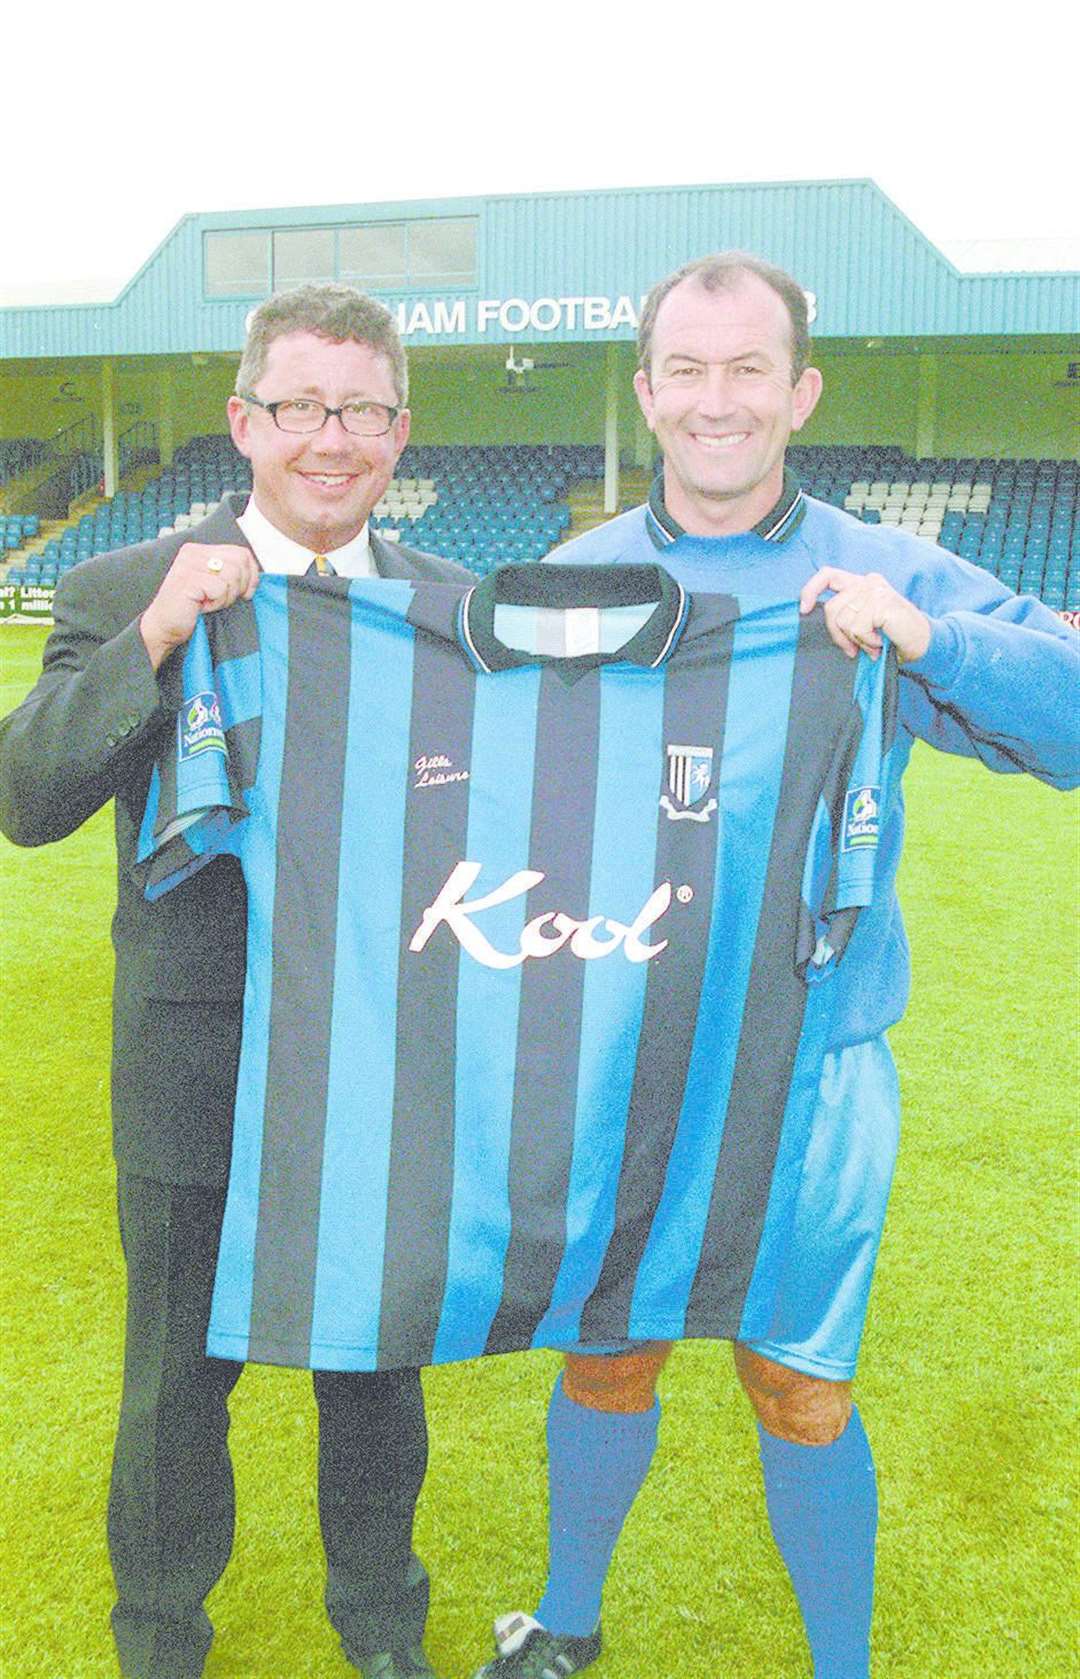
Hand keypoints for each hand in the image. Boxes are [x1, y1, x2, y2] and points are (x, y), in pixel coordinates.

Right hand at [140, 543, 258, 670]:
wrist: (163, 627)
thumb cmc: (190, 609)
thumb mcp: (214, 584)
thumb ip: (229, 572)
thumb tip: (255, 573)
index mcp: (200, 550)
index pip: (241, 552)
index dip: (251, 574)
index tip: (245, 592)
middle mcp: (193, 553)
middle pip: (240, 562)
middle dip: (239, 586)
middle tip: (222, 599)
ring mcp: (188, 564)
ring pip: (232, 575)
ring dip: (225, 597)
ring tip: (209, 602)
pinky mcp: (187, 579)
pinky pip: (220, 589)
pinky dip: (216, 603)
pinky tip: (202, 606)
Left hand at [799, 567, 930, 662]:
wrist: (924, 642)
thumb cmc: (892, 635)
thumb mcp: (863, 621)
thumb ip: (845, 614)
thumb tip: (812, 615)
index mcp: (861, 583)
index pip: (828, 575)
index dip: (810, 590)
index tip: (803, 609)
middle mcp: (868, 582)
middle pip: (831, 608)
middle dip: (837, 634)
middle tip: (852, 649)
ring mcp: (875, 590)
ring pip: (843, 621)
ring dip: (856, 640)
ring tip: (874, 643)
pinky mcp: (882, 602)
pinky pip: (858, 628)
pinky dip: (867, 642)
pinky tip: (880, 642)